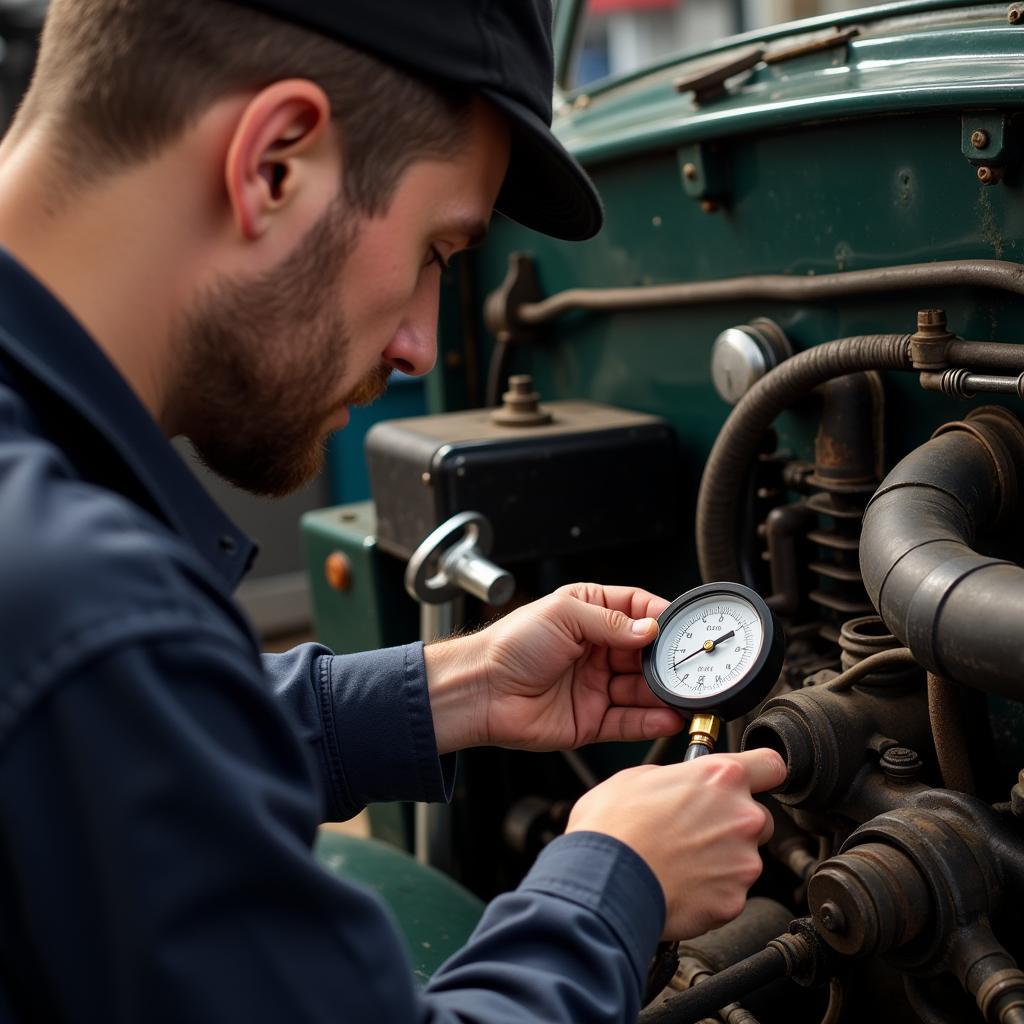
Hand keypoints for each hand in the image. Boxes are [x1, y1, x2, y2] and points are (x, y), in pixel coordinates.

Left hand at [423, 583, 683, 753]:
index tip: (683, 627)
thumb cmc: (509, 645)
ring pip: (642, 690)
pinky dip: (650, 721)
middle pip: (646, 654)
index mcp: (589, 614)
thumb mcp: (562, 615)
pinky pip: (628, 721)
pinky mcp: (591, 720)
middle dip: (669, 661)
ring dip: (665, 694)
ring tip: (687, 696)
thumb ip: (609, 622)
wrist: (480, 690)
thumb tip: (649, 629)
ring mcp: (595, 686)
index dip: (661, 617)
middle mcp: (596, 650)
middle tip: (691, 666)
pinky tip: (668, 717)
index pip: (637, 610)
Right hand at [566, 749, 785, 938]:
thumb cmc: (613, 828)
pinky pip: (730, 892)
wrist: (604, 883)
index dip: (762, 772)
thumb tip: (682, 783)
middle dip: (734, 823)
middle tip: (696, 830)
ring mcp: (742, 862)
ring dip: (721, 859)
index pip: (771, 765)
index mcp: (720, 778)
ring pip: (744, 857)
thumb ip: (677, 777)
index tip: (756, 780)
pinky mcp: (734, 901)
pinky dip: (711, 891)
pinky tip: (680, 885)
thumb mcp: (637, 777)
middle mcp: (741, 816)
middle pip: (758, 816)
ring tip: (680, 861)